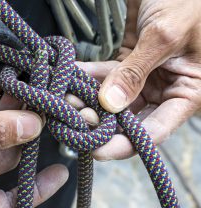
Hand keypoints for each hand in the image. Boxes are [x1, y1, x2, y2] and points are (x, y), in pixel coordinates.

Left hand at [76, 0, 200, 159]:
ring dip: (86, 100)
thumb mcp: (166, 35)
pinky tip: (68, 78)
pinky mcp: (126, 64)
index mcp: (187, 93)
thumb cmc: (189, 1)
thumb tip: (110, 104)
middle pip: (128, 120)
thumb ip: (136, 71)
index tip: (94, 149)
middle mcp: (164, 91)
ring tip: (63, 98)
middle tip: (71, 118)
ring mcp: (143, 78)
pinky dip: (86, 77)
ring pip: (110, 100)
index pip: (154, 132)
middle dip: (98, 122)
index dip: (124, 145)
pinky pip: (103, 75)